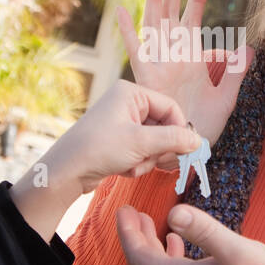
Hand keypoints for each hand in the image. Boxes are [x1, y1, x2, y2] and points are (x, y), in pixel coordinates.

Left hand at [49, 80, 202, 194]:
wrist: (66, 171)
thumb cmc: (99, 148)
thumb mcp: (142, 143)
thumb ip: (174, 139)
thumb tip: (198, 141)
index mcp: (131, 93)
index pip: (171, 107)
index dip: (180, 129)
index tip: (186, 150)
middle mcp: (127, 103)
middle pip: (163, 126)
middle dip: (158, 149)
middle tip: (152, 160)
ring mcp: (121, 123)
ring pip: (153, 143)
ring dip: (147, 159)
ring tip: (131, 166)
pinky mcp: (117, 141)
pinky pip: (141, 151)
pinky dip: (137, 163)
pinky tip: (123, 169)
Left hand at [115, 203, 264, 264]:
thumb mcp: (235, 250)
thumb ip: (203, 230)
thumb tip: (173, 212)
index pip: (140, 259)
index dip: (128, 233)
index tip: (123, 210)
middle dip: (134, 237)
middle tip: (128, 211)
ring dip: (149, 244)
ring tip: (145, 220)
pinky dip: (167, 254)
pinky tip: (175, 239)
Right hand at [117, 0, 253, 147]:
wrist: (188, 149)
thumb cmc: (206, 126)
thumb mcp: (226, 97)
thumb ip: (234, 71)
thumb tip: (248, 46)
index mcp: (191, 57)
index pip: (193, 20)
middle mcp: (173, 56)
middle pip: (171, 14)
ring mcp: (158, 64)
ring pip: (154, 25)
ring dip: (155, 1)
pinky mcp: (147, 77)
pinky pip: (136, 50)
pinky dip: (128, 30)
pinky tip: (122, 10)